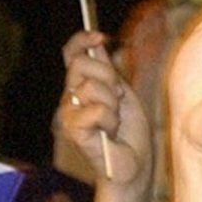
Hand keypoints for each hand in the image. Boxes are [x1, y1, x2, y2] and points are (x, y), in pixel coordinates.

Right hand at [58, 31, 151, 185]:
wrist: (133, 164)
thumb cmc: (128, 132)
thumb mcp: (121, 93)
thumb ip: (108, 70)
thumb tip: (98, 41)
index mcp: (81, 85)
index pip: (71, 54)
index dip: (82, 40)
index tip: (101, 37)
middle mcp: (69, 97)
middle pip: (81, 64)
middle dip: (108, 77)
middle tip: (118, 99)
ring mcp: (68, 113)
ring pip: (91, 86)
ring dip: (112, 104)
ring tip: (114, 122)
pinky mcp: (72, 130)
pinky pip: (96, 110)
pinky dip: (110, 120)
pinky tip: (109, 133)